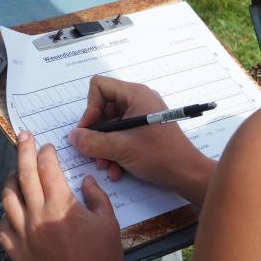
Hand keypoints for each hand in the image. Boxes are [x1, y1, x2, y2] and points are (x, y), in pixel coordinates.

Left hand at [0, 130, 122, 260]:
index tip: (48, 146)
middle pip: (24, 175)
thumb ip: (96, 197)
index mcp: (60, 205)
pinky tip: (12, 210)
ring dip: (11, 179)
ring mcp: (22, 234)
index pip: (48, 169)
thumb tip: (86, 181)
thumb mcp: (108, 223)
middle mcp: (36, 215)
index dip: (47, 153)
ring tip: (15, 171)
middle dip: (23, 151)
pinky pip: (3, 227)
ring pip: (8, 198)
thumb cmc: (100, 259)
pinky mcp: (16, 252)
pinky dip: (6, 213)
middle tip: (23, 137)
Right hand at [68, 76, 214, 204]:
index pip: (100, 87)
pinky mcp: (144, 130)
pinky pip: (121, 135)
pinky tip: (117, 169)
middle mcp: (138, 101)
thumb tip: (73, 137)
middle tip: (93, 152)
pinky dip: (116, 151)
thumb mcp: (121, 148)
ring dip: (104, 146)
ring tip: (106, 166)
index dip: (90, 108)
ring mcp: (142, 116)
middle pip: (103, 108)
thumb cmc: (160, 155)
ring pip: (111, 125)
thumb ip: (92, 142)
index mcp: (135, 95)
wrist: (187, 173)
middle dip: (96, 133)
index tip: (89, 131)